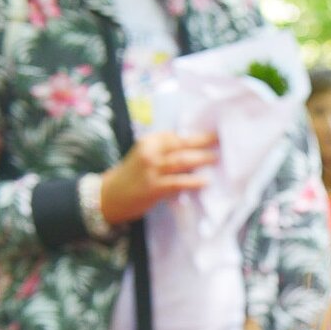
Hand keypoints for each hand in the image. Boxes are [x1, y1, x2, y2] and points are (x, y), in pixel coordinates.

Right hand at [99, 131, 217, 225]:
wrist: (109, 195)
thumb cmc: (133, 176)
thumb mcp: (147, 157)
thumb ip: (166, 152)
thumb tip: (196, 151)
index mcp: (149, 142)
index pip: (177, 135)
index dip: (198, 134)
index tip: (215, 134)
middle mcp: (150, 152)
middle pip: (182, 144)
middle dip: (204, 142)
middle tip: (222, 141)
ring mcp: (151, 170)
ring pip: (182, 161)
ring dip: (201, 159)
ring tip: (217, 159)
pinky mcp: (154, 187)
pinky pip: (178, 182)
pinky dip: (193, 182)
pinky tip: (206, 182)